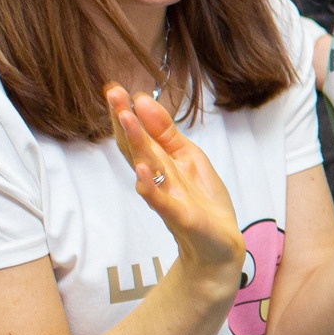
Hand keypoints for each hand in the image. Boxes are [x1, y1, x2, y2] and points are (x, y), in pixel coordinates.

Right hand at [107, 85, 245, 284]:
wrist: (220, 246)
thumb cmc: (202, 201)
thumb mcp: (188, 158)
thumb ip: (166, 132)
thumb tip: (143, 100)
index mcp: (160, 163)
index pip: (137, 135)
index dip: (126, 112)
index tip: (114, 88)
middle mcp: (158, 179)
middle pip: (136, 147)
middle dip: (124, 121)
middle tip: (112, 94)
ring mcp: (167, 198)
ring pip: (147, 168)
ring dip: (136, 143)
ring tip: (125, 118)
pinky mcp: (181, 217)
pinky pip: (162, 201)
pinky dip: (151, 187)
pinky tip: (142, 171)